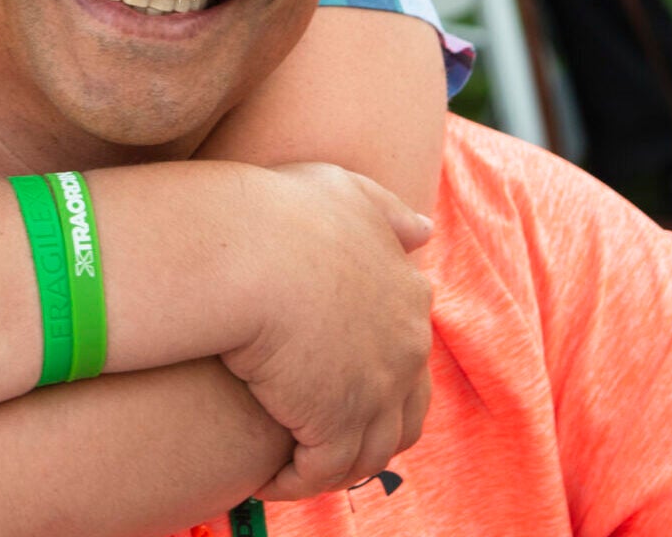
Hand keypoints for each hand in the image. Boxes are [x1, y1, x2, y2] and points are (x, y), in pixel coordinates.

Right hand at [220, 162, 435, 500]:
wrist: (249, 251)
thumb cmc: (281, 212)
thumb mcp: (345, 191)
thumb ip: (383, 211)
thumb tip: (422, 230)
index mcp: (407, 298)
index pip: (407, 356)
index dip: (374, 376)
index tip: (332, 382)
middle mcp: (406, 350)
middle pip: (400, 415)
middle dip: (365, 431)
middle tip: (319, 436)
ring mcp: (377, 391)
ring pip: (367, 453)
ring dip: (332, 465)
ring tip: (292, 466)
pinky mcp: (337, 424)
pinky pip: (323, 472)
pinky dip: (297, 481)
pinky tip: (266, 478)